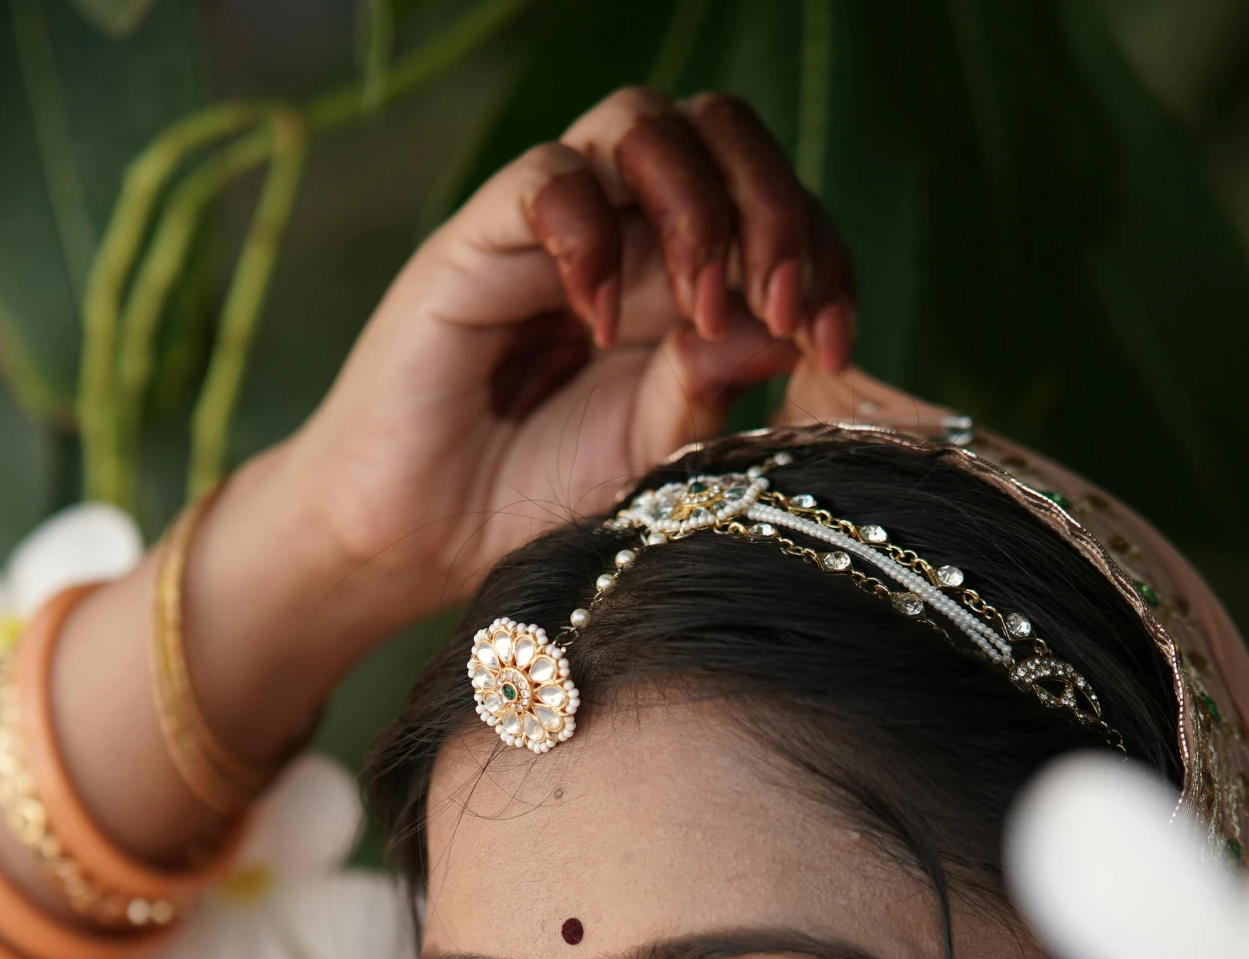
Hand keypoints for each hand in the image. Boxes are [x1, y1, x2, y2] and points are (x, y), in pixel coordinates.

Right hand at [282, 87, 853, 635]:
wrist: (414, 545)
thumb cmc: (530, 499)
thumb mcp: (651, 453)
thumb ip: (712, 386)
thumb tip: (788, 325)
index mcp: (681, 280)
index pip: (774, 205)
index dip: (823, 256)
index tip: (834, 346)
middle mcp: (624, 236)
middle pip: (720, 133)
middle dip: (776, 207)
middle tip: (781, 304)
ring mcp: (552, 231)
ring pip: (643, 124)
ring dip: (698, 205)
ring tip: (701, 307)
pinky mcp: (479, 242)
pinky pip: (550, 176)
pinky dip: (592, 233)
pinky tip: (598, 324)